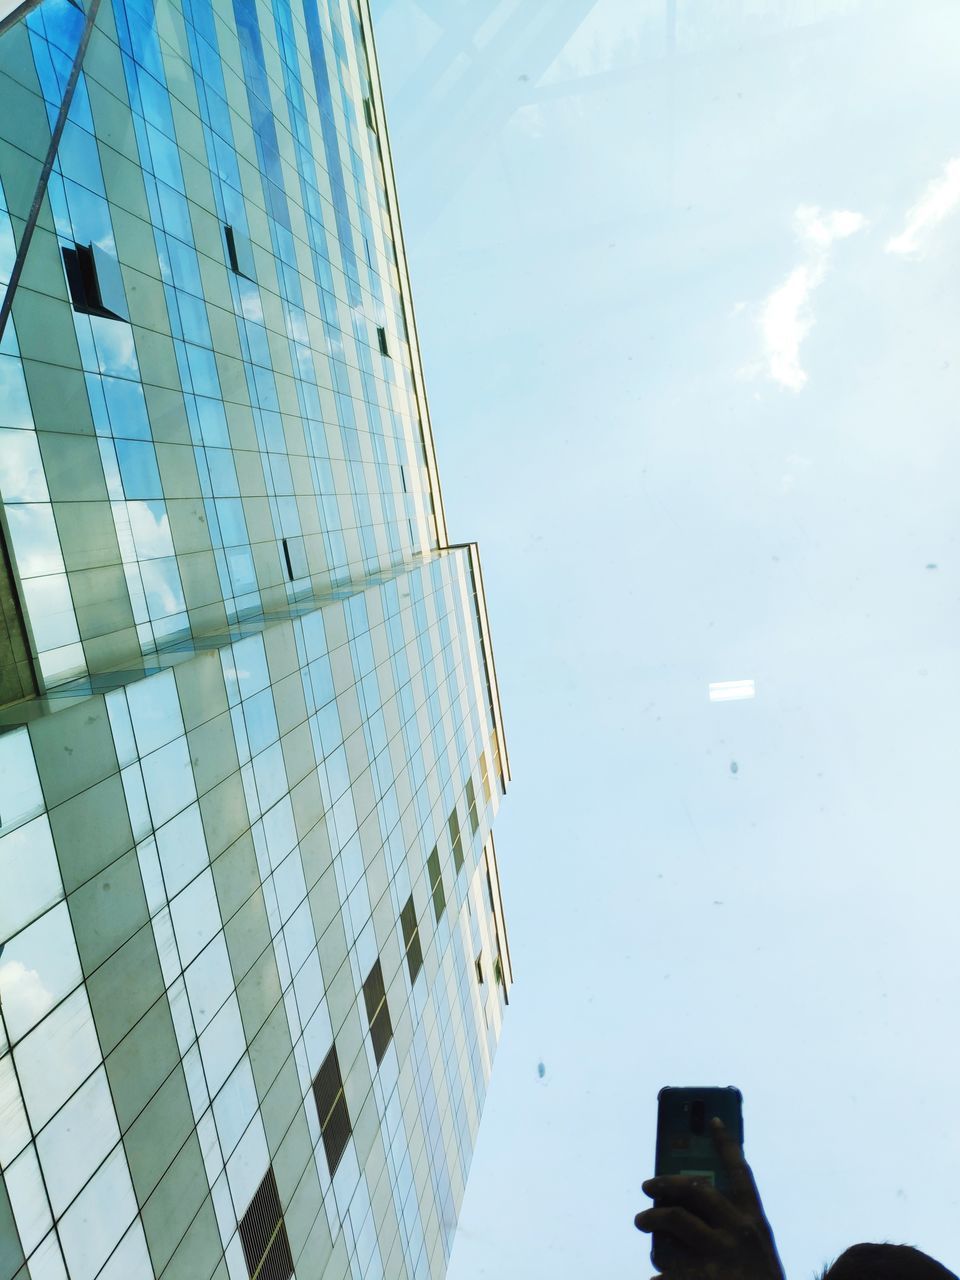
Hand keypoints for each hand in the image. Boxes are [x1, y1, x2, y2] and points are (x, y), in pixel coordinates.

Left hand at [634, 1117, 786, 1279]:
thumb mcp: (756, 1256)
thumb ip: (730, 1227)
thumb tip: (683, 1202)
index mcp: (755, 1224)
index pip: (740, 1173)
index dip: (727, 1143)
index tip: (712, 1118)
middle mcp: (738, 1233)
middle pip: (694, 1190)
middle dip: (666, 1183)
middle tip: (648, 1187)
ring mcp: (719, 1256)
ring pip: (673, 1219)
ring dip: (651, 1218)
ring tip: (642, 1222)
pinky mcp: (698, 1278)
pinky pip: (665, 1264)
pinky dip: (659, 1271)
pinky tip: (657, 1278)